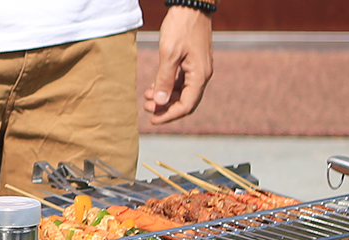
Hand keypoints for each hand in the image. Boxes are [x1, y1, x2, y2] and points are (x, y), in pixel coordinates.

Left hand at [143, 6, 212, 124]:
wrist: (191, 3)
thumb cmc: (182, 25)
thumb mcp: (169, 54)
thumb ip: (164, 80)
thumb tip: (159, 102)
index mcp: (200, 75)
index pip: (186, 106)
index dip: (169, 115)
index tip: (153, 119)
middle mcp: (202, 75)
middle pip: (184, 102)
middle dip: (165, 107)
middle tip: (147, 108)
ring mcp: (198, 68)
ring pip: (181, 92)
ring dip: (164, 97)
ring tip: (146, 97)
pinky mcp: (193, 62)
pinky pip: (181, 81)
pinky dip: (168, 86)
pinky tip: (154, 87)